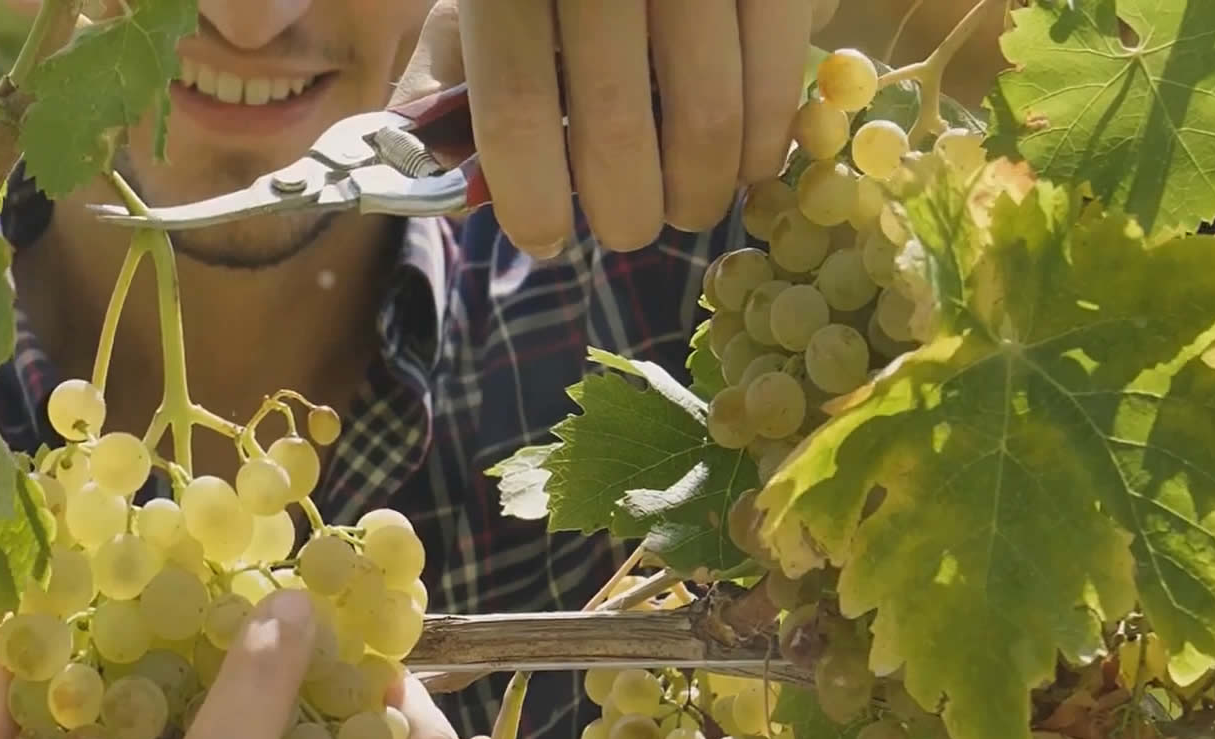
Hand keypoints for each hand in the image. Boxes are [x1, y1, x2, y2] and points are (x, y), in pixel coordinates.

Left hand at [395, 0, 816, 255]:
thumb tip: (436, 187)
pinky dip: (762, 135)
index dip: (530, 196)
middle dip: (627, 210)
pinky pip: (777, 68)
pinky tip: (743, 161)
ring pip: (705, 111)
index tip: (544, 240)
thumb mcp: (476, 4)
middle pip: (614, 123)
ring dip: (699, 189)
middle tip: (632, 231)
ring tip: (688, 206)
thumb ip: (445, 87)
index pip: (514, 109)